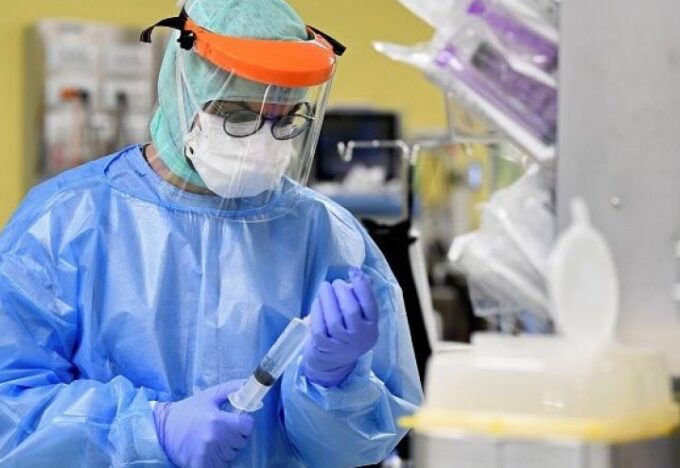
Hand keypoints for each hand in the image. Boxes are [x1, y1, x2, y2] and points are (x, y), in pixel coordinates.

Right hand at [153, 381, 253, 467]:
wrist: (162, 428)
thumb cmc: (187, 411)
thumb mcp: (209, 396)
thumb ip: (230, 389)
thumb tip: (247, 383)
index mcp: (219, 420)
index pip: (247, 426)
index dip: (244, 423)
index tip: (237, 422)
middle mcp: (216, 438)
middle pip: (241, 442)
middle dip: (235, 436)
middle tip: (223, 431)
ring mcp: (208, 454)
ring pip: (231, 455)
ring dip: (226, 450)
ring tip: (213, 441)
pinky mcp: (200, 465)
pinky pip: (220, 466)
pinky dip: (217, 461)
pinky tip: (210, 453)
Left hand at [302, 268, 379, 386]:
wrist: (332, 362)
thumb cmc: (346, 332)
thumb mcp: (359, 319)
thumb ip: (359, 298)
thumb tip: (358, 274)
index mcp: (372, 328)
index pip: (370, 304)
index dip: (362, 285)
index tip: (353, 271)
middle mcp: (360, 338)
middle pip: (351, 310)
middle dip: (341, 291)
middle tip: (335, 283)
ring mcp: (342, 345)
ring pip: (334, 318)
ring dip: (327, 298)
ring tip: (324, 288)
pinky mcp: (324, 348)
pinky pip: (319, 326)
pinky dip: (317, 311)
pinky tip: (317, 302)